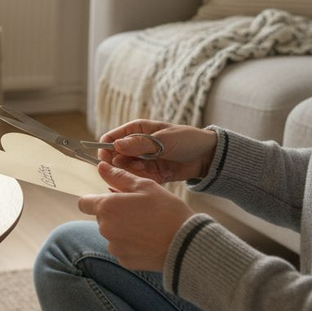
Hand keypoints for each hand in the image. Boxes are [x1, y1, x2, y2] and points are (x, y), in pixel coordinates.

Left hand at [78, 163, 195, 271]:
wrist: (185, 244)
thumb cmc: (166, 210)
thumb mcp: (145, 186)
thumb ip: (119, 177)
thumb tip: (101, 166)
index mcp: (107, 207)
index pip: (84, 202)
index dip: (94, 199)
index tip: (111, 199)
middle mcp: (105, 228)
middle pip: (102, 218)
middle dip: (115, 213)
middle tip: (140, 210)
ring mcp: (114, 247)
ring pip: (112, 234)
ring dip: (123, 229)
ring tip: (148, 226)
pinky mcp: (124, 260)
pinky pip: (123, 249)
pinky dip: (132, 244)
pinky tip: (149, 240)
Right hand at [97, 120, 217, 183]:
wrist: (206, 156)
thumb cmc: (186, 140)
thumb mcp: (163, 139)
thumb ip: (140, 144)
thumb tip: (116, 145)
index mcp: (136, 130)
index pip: (110, 139)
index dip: (105, 149)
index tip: (108, 159)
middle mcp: (135, 146)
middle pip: (114, 158)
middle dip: (121, 164)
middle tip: (137, 165)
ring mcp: (142, 161)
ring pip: (125, 171)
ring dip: (134, 173)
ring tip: (149, 169)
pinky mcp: (150, 174)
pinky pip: (138, 180)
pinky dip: (144, 180)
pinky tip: (156, 175)